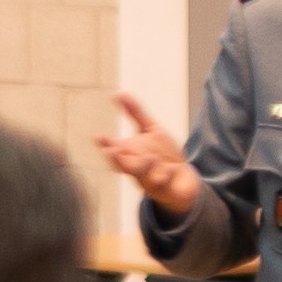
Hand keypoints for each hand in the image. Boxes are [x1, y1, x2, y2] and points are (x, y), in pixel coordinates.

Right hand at [97, 94, 205, 218]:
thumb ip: (135, 113)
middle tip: (112, 151)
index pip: (114, 149)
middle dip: (118, 159)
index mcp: (130, 154)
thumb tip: (118, 93)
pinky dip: (167, 176)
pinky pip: (164, 183)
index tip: (98, 137)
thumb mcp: (151, 130)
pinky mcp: (165, 188)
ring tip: (148, 158)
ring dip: (143, 167)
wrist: (184, 179)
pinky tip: (172, 168)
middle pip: (124, 165)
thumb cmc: (162, 155)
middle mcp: (137, 167)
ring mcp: (150, 179)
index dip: (106, 144)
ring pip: (141, 176)